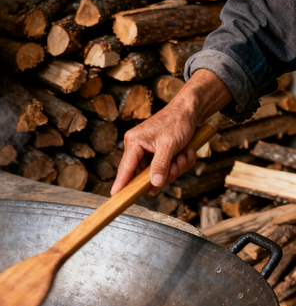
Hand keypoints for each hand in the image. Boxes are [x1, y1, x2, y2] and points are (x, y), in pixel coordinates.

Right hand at [110, 69, 232, 195]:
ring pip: (157, 173)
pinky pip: (165, 168)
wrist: (190, 109)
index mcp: (134, 143)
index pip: (125, 168)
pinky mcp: (156, 153)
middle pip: (144, 175)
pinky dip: (178, 163)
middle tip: (177, 164)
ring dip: (175, 168)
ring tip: (184, 154)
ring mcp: (147, 152)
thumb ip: (160, 166)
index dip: (120, 183)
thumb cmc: (177, 121)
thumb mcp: (169, 145)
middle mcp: (137, 148)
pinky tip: (185, 152)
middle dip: (165, 173)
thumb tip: (154, 184)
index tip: (115, 196)